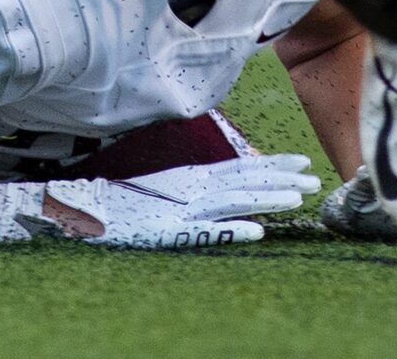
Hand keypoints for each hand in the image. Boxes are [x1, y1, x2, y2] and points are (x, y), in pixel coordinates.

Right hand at [24, 156, 319, 250]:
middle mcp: (192, 188)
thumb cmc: (126, 203)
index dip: (273, 165)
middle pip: (245, 181)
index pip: (242, 167)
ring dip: (267, 200)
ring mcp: (181, 208)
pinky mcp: (168, 231)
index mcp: (193, 177)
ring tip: (297, 199)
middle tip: (314, 180)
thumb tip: (233, 191)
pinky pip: (206, 233)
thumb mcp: (169, 190)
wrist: (82, 208)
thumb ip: (198, 187)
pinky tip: (257, 233)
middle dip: (281, 180)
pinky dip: (232, 231)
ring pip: (233, 201)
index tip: (303, 163)